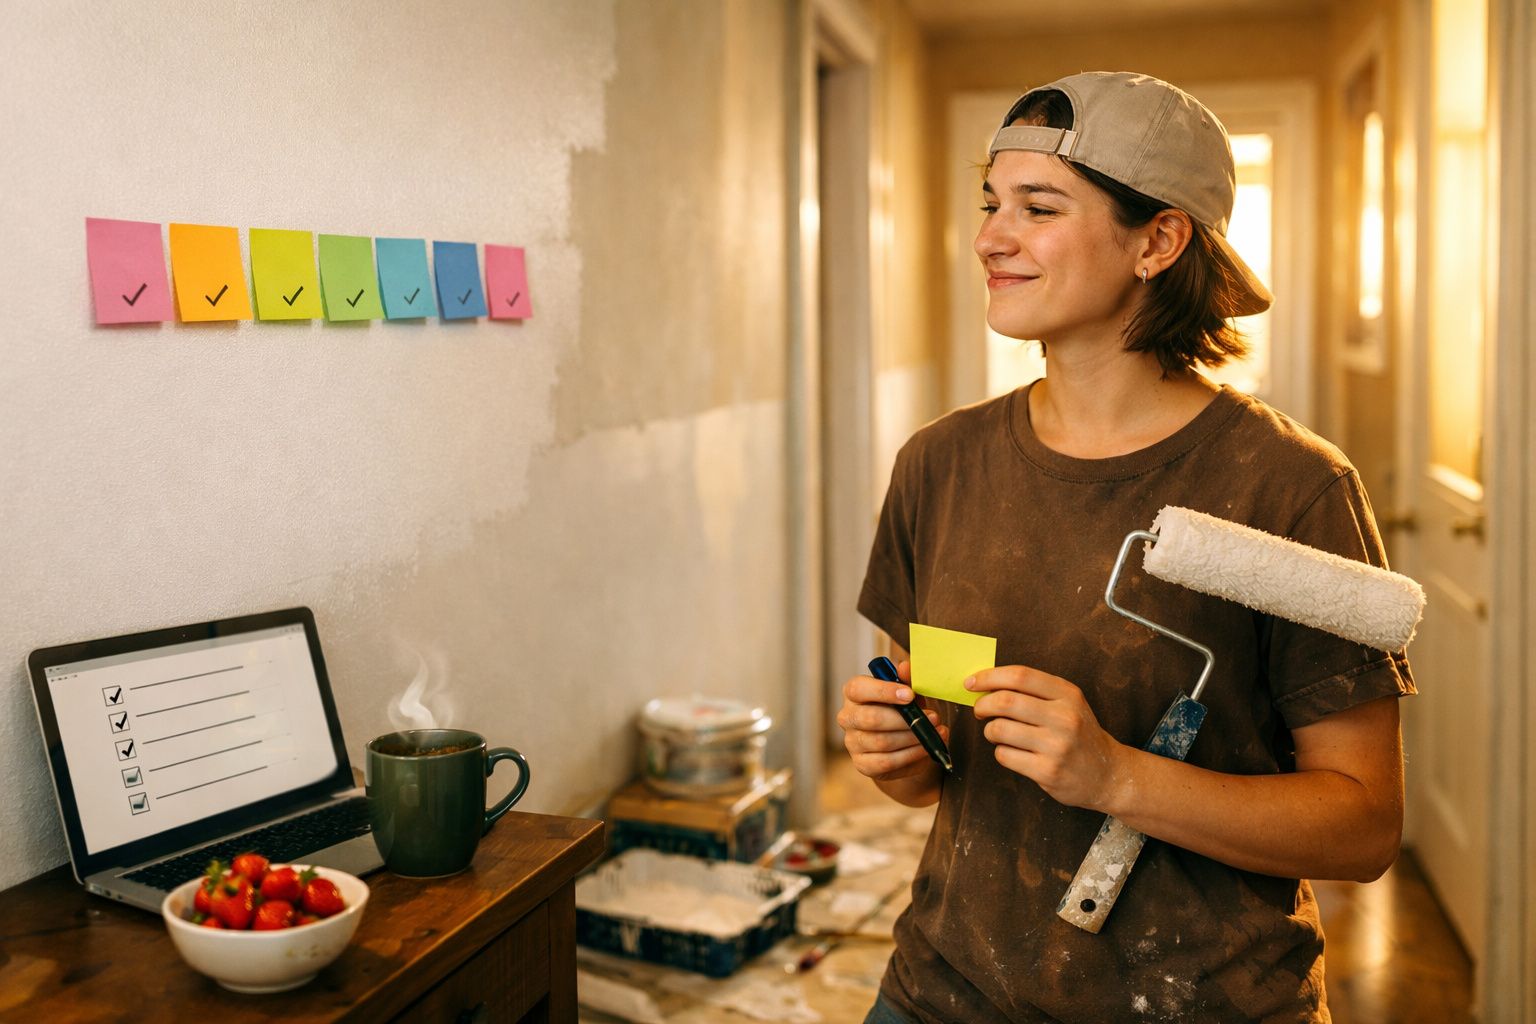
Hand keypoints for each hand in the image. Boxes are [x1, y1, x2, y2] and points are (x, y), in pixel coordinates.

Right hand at [837, 660, 949, 781]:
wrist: (904, 742)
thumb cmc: (903, 709)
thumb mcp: (909, 691)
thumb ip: (907, 678)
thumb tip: (905, 667)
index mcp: (854, 693)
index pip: (858, 689)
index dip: (883, 691)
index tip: (910, 695)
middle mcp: (847, 717)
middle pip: (871, 719)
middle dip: (905, 720)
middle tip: (932, 717)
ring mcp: (852, 742)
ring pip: (882, 742)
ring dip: (913, 738)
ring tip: (933, 733)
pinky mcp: (862, 764)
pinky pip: (886, 762)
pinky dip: (910, 755)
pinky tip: (926, 748)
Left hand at [967, 665, 1126, 810]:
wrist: (1108, 774)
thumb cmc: (1079, 734)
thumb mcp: (1068, 703)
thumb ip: (1034, 691)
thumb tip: (985, 683)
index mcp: (1067, 694)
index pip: (1020, 676)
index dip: (989, 677)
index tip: (971, 682)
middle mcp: (1064, 717)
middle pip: (1006, 701)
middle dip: (983, 704)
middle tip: (979, 709)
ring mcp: (1057, 746)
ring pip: (1000, 729)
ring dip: (990, 730)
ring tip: (998, 733)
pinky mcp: (1048, 771)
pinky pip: (1005, 755)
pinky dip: (1001, 752)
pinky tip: (1013, 753)